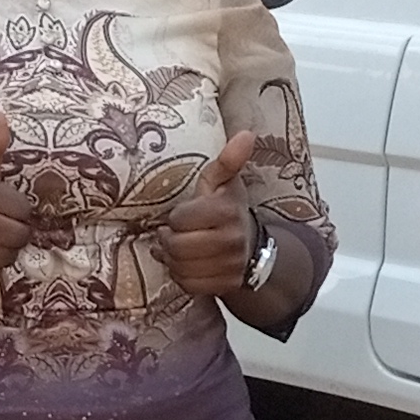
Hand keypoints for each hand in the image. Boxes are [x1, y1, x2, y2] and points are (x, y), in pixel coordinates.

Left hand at [162, 132, 261, 300]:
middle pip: (178, 246)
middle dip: (168, 240)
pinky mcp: (225, 285)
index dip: (175, 218)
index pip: (180, 219)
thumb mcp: (224, 182)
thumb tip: (247, 133)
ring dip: (172, 259)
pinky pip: (189, 285)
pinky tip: (185, 265)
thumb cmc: (228, 208)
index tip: (181, 215)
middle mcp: (231, 240)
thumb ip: (228, 160)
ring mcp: (229, 266)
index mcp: (226, 211)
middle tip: (171, 234)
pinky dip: (182, 276)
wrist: (251, 245)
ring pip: (181, 268)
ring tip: (176, 249)